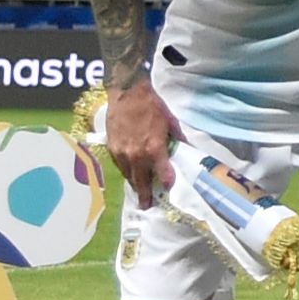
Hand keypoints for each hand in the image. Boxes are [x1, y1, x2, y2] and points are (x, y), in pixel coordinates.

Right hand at [105, 81, 182, 208]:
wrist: (127, 93)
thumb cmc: (152, 106)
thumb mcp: (171, 122)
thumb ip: (177, 139)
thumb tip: (186, 149)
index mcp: (154, 149)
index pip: (163, 173)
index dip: (167, 182)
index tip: (169, 189)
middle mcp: (137, 155)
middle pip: (141, 181)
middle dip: (145, 195)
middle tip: (146, 206)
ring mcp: (122, 153)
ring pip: (129, 175)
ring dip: (135, 184)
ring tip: (140, 192)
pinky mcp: (112, 148)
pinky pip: (120, 166)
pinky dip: (126, 172)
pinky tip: (130, 174)